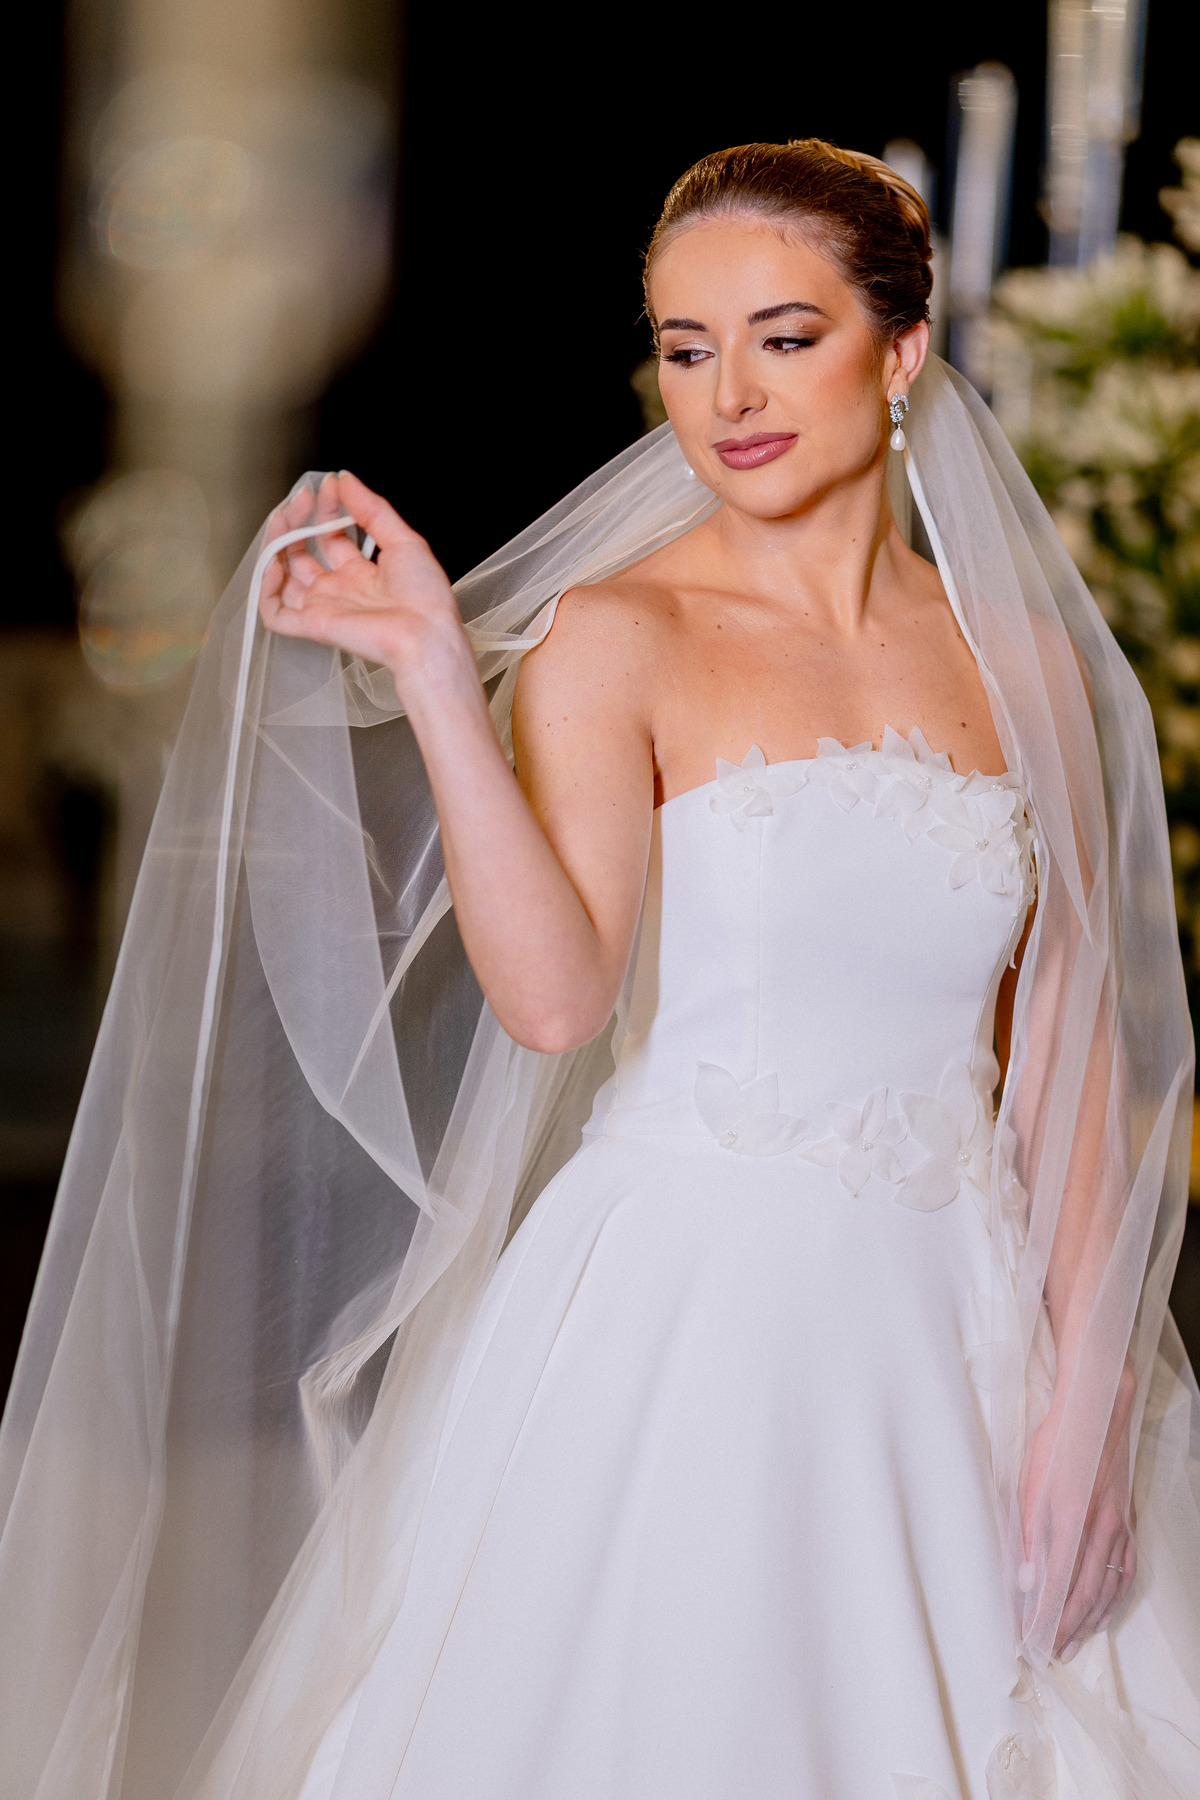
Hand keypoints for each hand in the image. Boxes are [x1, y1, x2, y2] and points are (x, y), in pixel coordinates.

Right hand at [258, 472, 470, 704]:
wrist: (426, 634)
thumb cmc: (425, 596)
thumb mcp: (404, 540)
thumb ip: (372, 509)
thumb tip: (345, 480)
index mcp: (362, 575)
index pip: (331, 538)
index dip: (325, 511)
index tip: (327, 485)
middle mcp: (339, 591)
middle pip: (302, 555)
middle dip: (296, 523)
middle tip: (300, 499)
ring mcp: (323, 608)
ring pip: (282, 578)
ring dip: (275, 546)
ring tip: (281, 518)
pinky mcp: (312, 626)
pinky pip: (274, 612)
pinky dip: (265, 586)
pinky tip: (275, 560)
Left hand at [1022, 1366, 1136, 1661]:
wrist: (1097, 1413)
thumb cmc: (1058, 1442)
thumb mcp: (1029, 1483)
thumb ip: (1028, 1534)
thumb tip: (1025, 1580)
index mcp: (1072, 1521)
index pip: (1058, 1585)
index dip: (1045, 1618)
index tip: (1030, 1640)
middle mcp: (1101, 1531)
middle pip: (1086, 1594)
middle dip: (1066, 1629)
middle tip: (1048, 1652)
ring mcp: (1118, 1528)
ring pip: (1109, 1588)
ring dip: (1091, 1621)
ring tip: (1073, 1643)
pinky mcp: (1126, 1521)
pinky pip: (1126, 1570)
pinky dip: (1115, 1597)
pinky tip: (1105, 1609)